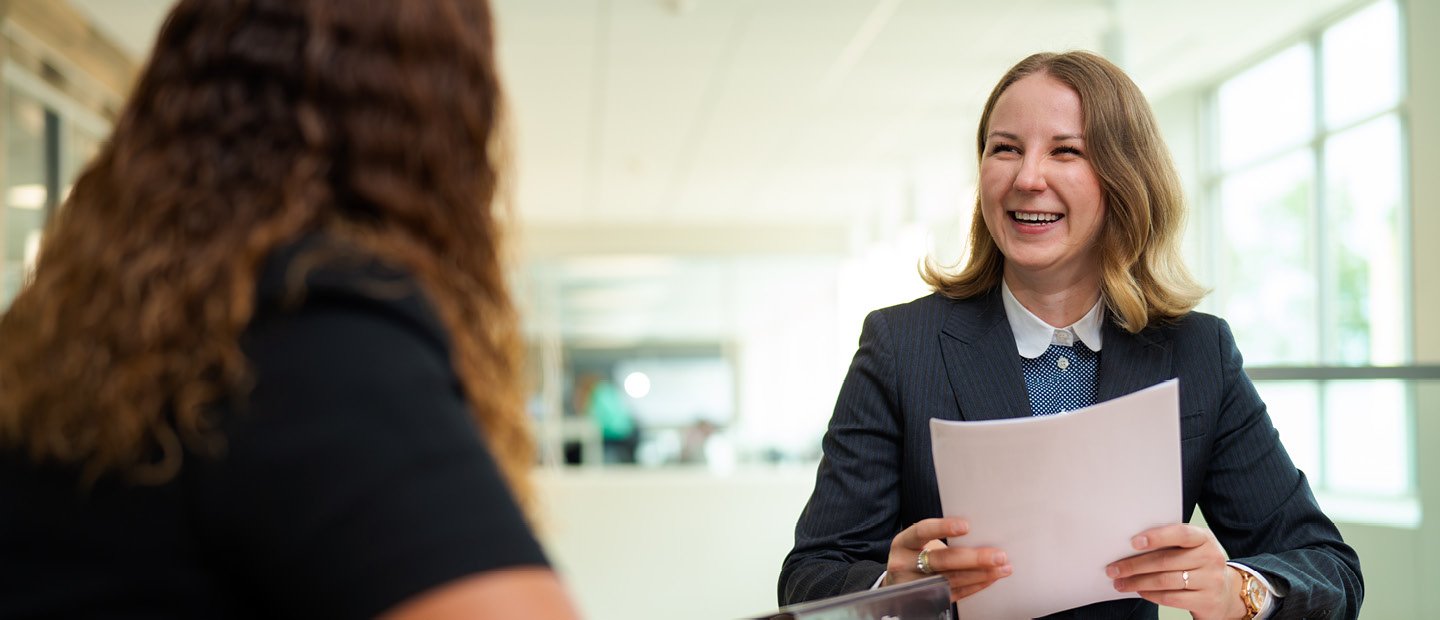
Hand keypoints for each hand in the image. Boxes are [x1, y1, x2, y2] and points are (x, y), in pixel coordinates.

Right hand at [885, 517, 1011, 601]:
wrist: (899, 580)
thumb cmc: (916, 553)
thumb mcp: (919, 542)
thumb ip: (940, 536)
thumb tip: (980, 532)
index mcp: (902, 543)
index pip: (922, 532)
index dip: (943, 528)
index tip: (966, 526)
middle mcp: (904, 565)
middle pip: (941, 561)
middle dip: (973, 558)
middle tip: (998, 555)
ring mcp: (915, 585)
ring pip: (952, 580)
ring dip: (981, 574)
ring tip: (1003, 567)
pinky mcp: (927, 600)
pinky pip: (956, 593)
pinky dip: (976, 585)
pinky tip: (990, 578)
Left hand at [1106, 524, 1247, 619]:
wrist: (1226, 593)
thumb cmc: (1198, 565)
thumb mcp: (1192, 549)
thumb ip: (1170, 544)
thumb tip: (1130, 545)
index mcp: (1205, 538)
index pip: (1181, 534)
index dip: (1157, 537)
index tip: (1133, 542)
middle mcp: (1211, 558)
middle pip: (1165, 560)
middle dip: (1134, 565)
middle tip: (1113, 569)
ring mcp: (1211, 581)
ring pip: (1165, 580)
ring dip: (1137, 582)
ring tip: (1120, 582)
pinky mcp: (1207, 601)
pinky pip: (1171, 597)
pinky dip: (1150, 594)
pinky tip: (1139, 591)